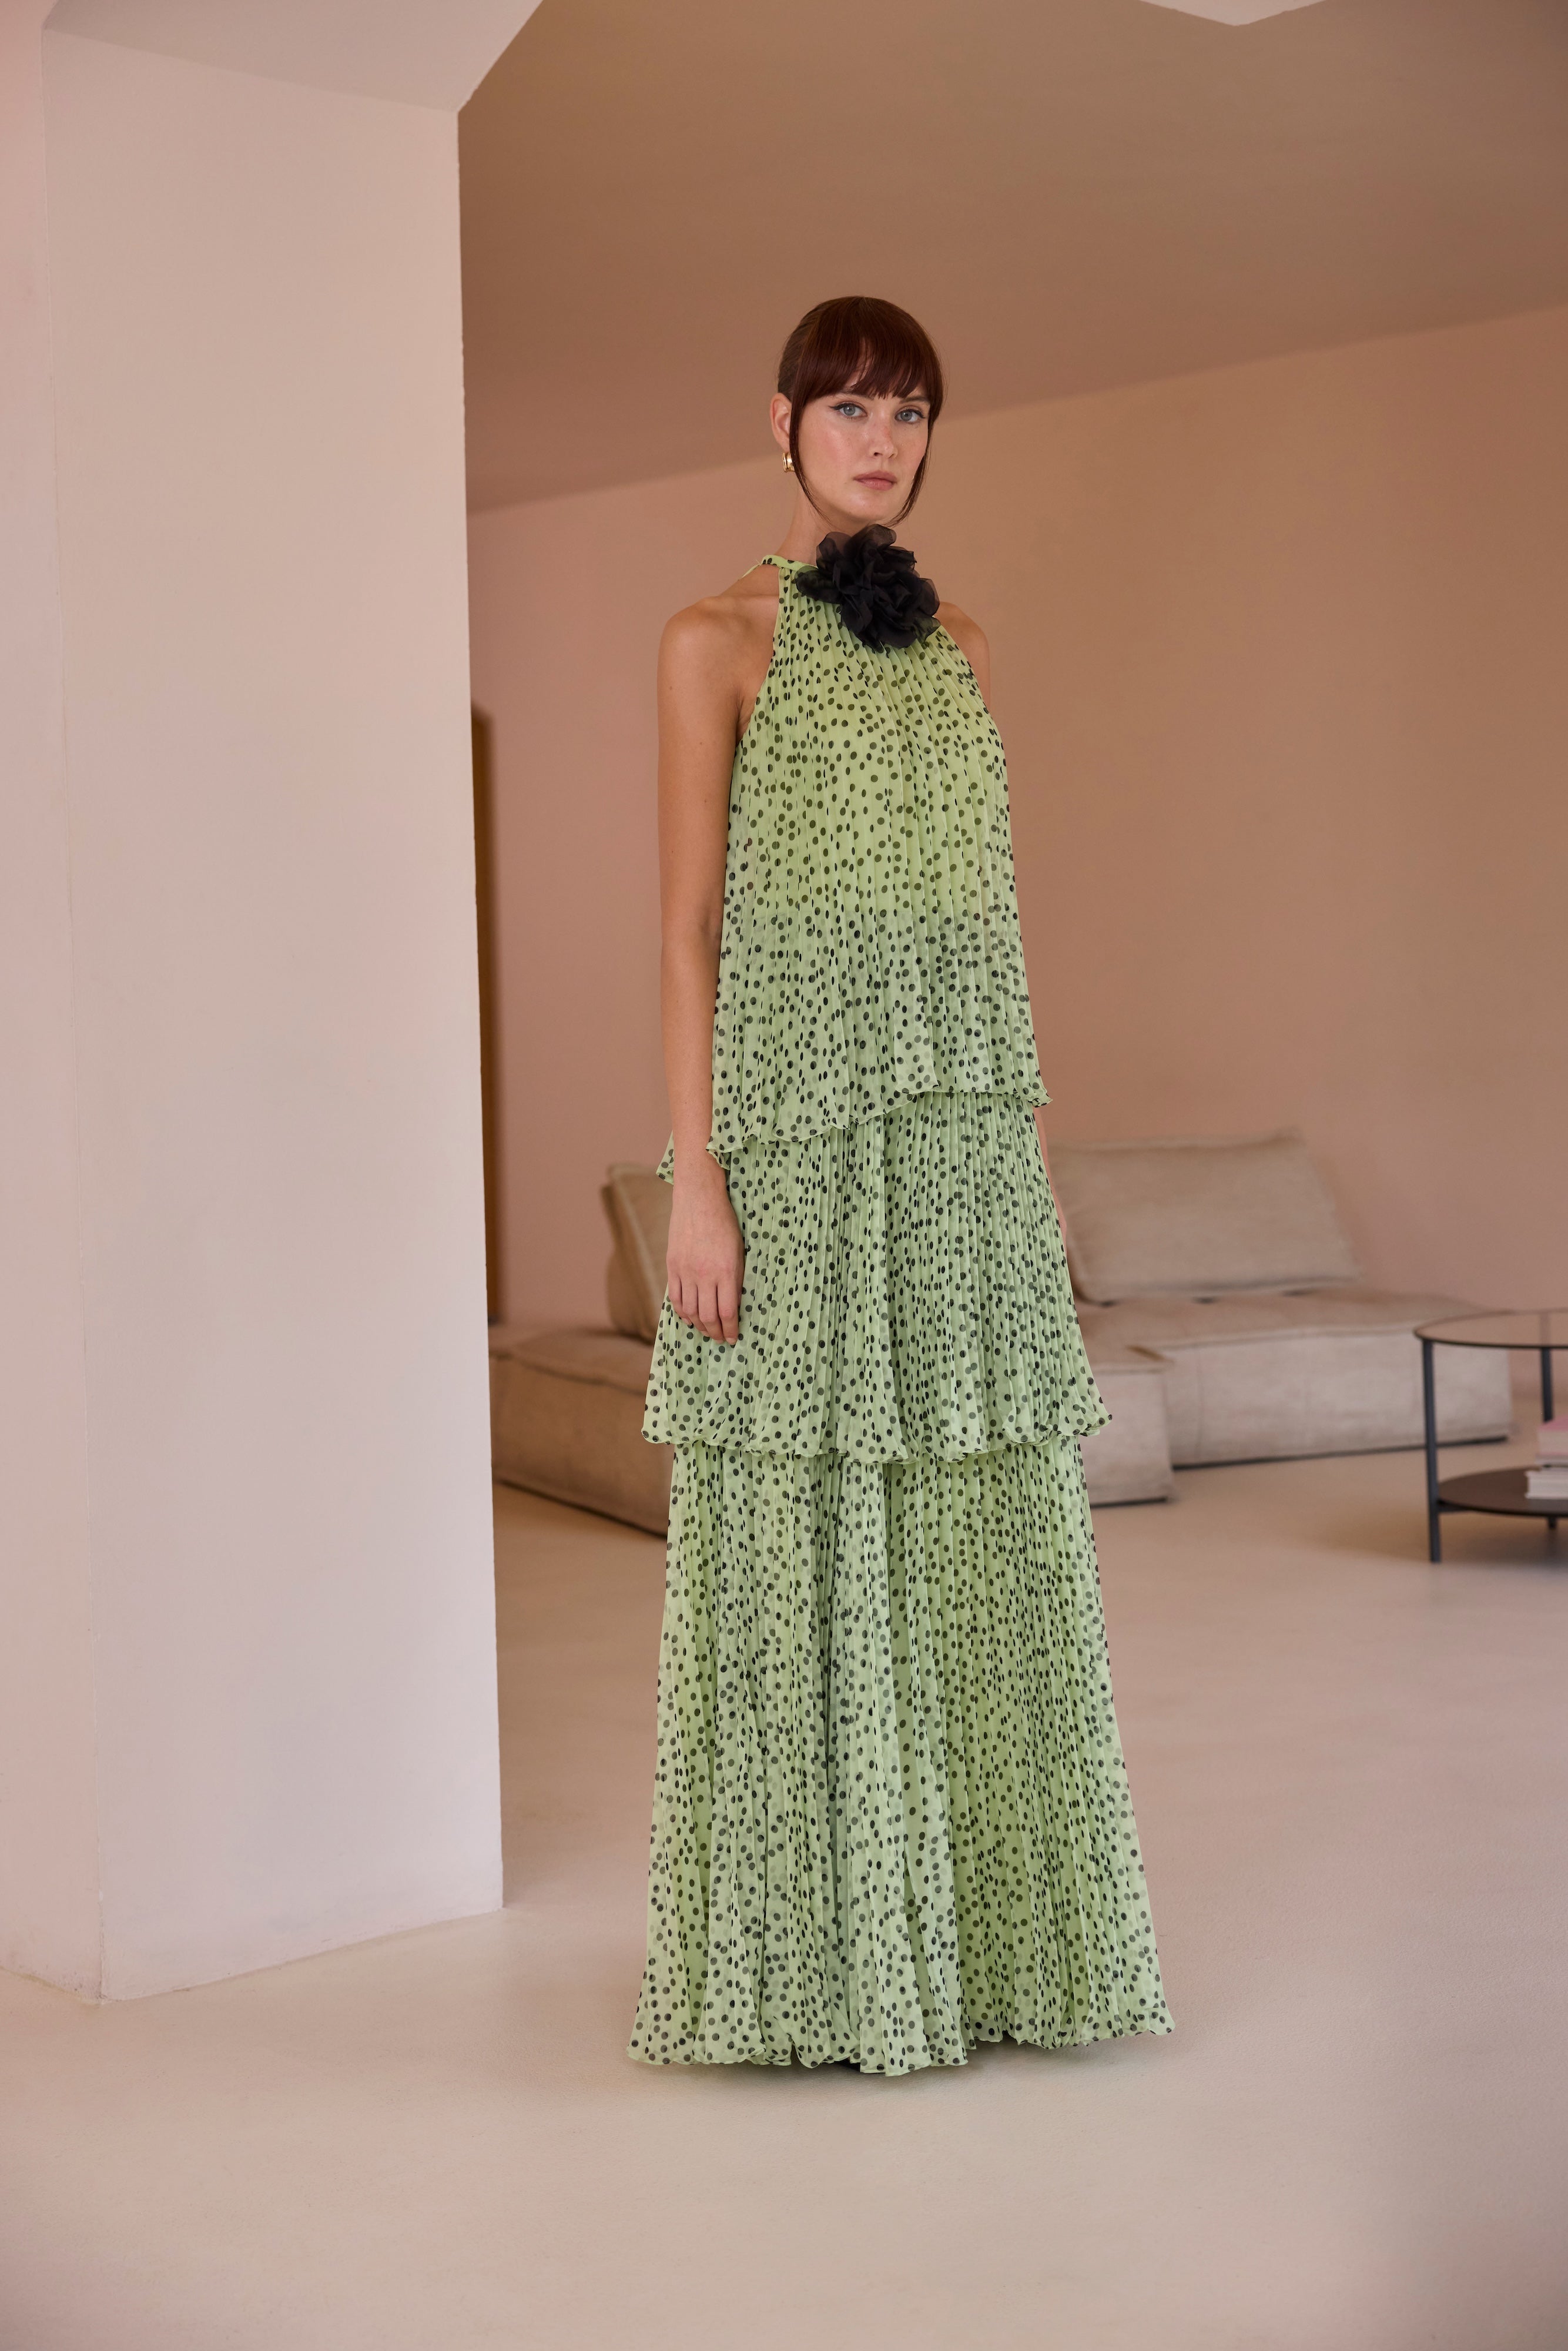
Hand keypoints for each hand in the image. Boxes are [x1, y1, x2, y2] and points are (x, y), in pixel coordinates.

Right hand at [666, 1166, 743, 1344]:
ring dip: (699, 1326)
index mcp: (726, 1271)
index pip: (728, 1312)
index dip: (731, 1330)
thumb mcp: (739, 1251)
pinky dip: (682, 1312)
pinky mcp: (672, 1266)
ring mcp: (686, 1271)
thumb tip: (733, 1304)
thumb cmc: (725, 1222)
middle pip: (708, 1316)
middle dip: (716, 1332)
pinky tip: (688, 1318)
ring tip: (706, 1330)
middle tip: (720, 1338)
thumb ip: (735, 1278)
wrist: (700, 1198)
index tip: (733, 1338)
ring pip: (690, 1311)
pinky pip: (675, 1298)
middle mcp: (704, 1275)